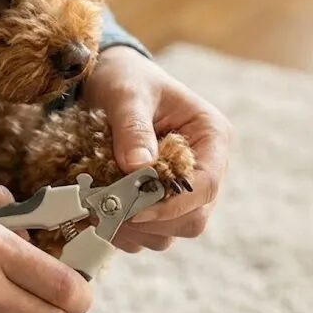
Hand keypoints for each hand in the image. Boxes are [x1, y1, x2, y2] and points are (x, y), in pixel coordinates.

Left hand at [84, 46, 232, 251]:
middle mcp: (206, 167)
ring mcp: (184, 188)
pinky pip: (151, 234)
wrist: (110, 80)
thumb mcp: (127, 94)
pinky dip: (126, 232)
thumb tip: (138, 168)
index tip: (134, 210)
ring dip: (135, 230)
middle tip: (108, 210)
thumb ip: (133, 127)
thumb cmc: (126, 79)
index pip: (205, 186)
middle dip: (151, 220)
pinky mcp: (162, 201)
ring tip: (100, 210)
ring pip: (172, 232)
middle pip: (194, 218)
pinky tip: (102, 212)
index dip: (173, 204)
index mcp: (212, 136)